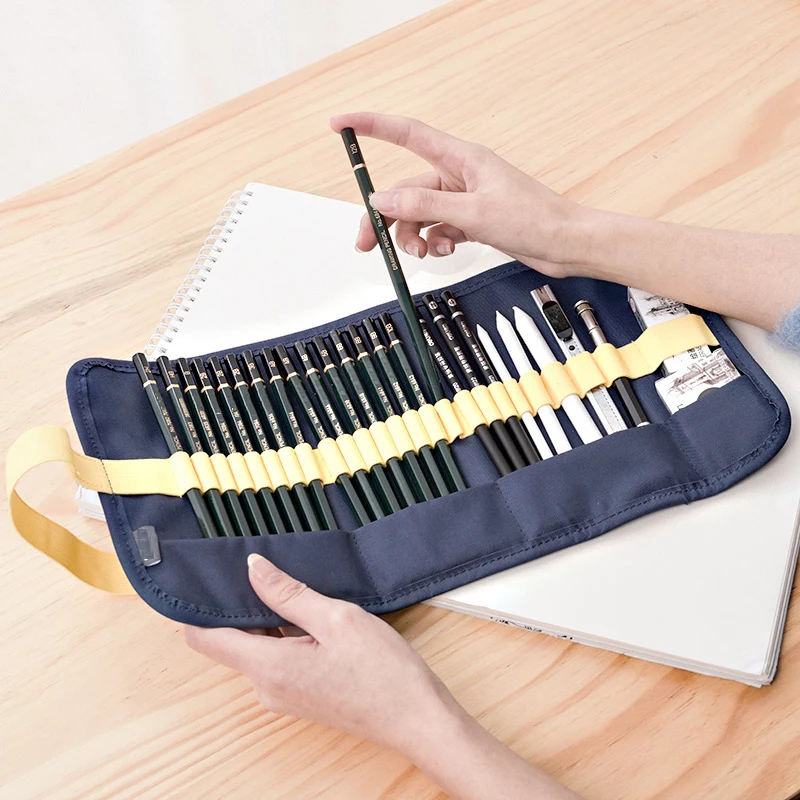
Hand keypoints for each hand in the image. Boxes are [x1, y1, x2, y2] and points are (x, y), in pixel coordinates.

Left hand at [185, 553, 458, 755]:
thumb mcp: (336, 619)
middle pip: (232, 639)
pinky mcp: (302, 694)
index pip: (205, 638)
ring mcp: (284, 693)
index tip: (206, 576)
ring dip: (269, 618)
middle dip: (242, 604)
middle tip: (261, 566)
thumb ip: (288, 594)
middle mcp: (266, 687)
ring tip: (293, 586)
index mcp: (267, 668)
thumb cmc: (382, 672)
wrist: (416, 718)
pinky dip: (285, 633)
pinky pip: (278, 658)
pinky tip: (311, 613)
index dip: (199, 607)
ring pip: (258, 647)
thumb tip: (253, 568)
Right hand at [330, 112, 592, 277]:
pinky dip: (435, 242)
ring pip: (419, 215)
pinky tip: (447, 250)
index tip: (339, 125)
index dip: (370, 126)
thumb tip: (382, 200)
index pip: (406, 134)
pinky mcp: (471, 221)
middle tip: (366, 244)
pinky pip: (438, 229)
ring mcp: (464, 199)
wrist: (567, 245)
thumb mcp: (472, 213)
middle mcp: (458, 175)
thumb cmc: (534, 219)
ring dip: (413, 237)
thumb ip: (424, 206)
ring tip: (423, 253)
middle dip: (385, 218)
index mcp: (460, 158)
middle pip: (405, 191)